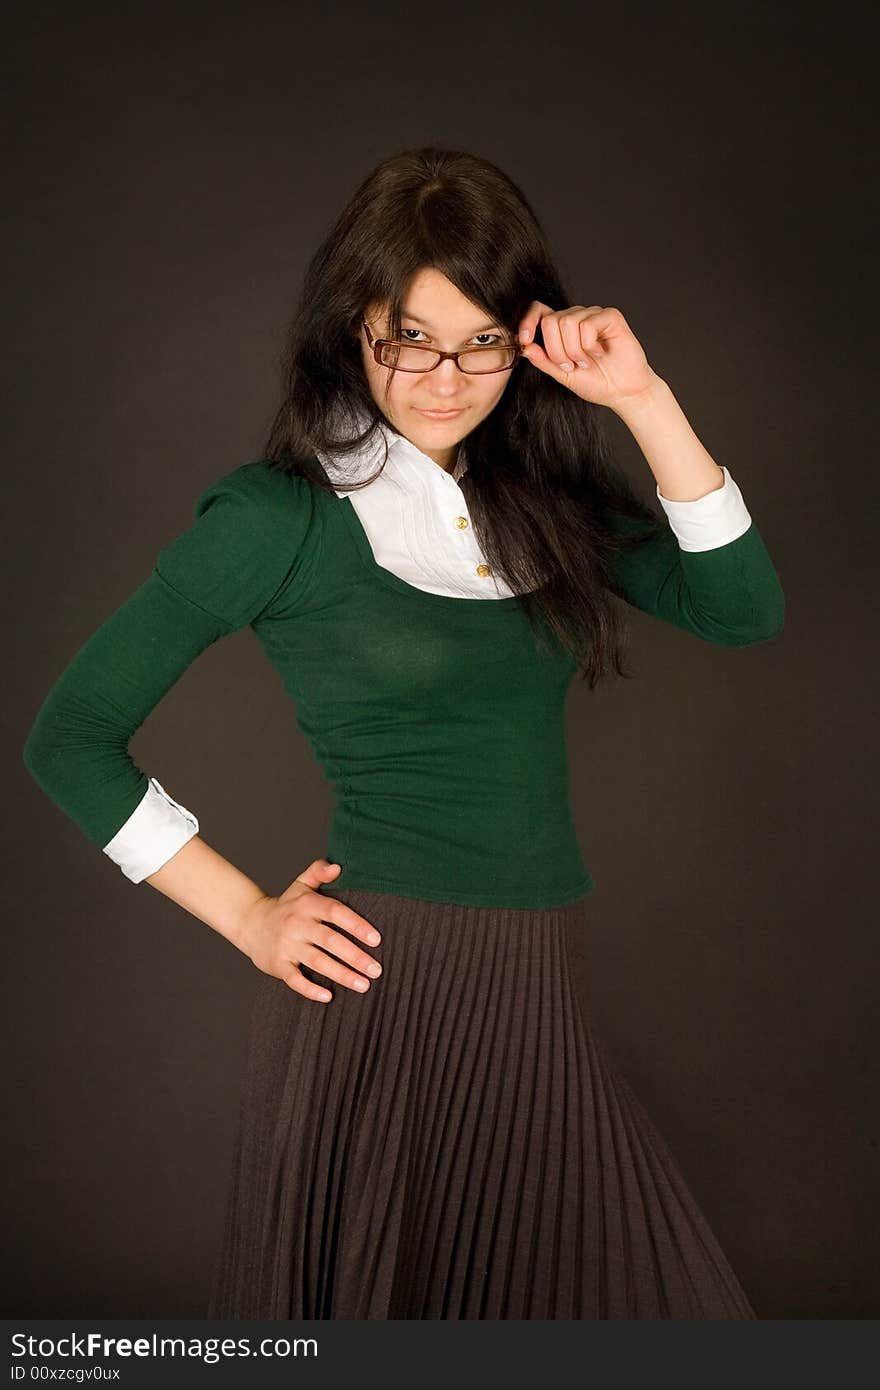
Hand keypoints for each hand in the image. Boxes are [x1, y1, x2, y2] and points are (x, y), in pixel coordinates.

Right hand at [234, 858, 382, 1002]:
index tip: (376, 940)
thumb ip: (319, 871)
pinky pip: (294, 979)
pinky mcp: (277, 964)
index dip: (357, 925)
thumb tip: (339, 867)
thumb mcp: (302, 885)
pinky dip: (310, 990)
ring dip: (341, 975)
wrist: (250, 923)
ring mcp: (286, 945)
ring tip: (364, 985)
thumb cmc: (287, 905)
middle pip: (330, 940)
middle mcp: (297, 924)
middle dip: (355, 956)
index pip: (335, 912)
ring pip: (317, 962)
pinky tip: (328, 996)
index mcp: (307, 904)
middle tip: (377, 970)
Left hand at [517, 302, 660, 410]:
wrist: (624, 392)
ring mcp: (593, 315)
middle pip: (550, 320)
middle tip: (570, 366)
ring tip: (586, 362)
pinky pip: (587, 325)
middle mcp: (576, 317)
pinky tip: (600, 353)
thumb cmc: (597, 383)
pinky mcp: (610, 316)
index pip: (538, 310)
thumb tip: (525, 346)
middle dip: (556, 350)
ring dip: (573, 350)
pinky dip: (589, 345)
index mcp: (562, 329)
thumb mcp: (563, 375)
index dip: (528, 321)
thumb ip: (544, 361)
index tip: (525, 340)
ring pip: (567, 322)